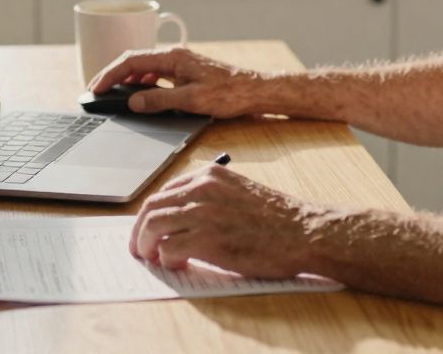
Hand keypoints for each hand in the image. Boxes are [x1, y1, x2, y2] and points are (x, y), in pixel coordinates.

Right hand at [87, 46, 265, 117]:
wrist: (254, 90)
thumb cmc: (229, 94)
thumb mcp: (191, 100)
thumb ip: (159, 100)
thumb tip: (133, 102)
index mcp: (173, 58)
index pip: (132, 61)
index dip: (110, 74)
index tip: (96, 88)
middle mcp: (175, 56)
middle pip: (135, 61)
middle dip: (114, 75)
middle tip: (97, 90)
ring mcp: (181, 63)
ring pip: (145, 67)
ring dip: (128, 79)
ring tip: (113, 93)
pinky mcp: (187, 72)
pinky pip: (157, 74)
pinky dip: (143, 82)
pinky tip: (141, 94)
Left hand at [130, 164, 323, 278]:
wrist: (303, 232)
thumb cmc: (277, 218)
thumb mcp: (239, 192)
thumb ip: (209, 197)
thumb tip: (181, 217)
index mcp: (209, 176)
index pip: (163, 192)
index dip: (150, 214)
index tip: (148, 229)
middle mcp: (201, 189)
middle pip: (151, 208)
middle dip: (139, 231)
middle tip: (139, 248)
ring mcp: (203, 213)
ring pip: (152, 227)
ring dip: (146, 246)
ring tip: (154, 259)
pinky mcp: (207, 240)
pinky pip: (168, 249)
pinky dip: (166, 260)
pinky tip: (178, 265)